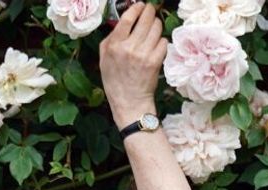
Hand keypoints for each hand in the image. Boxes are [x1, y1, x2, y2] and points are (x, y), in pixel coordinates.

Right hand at [99, 1, 167, 129]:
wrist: (129, 101)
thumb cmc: (115, 80)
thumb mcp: (104, 58)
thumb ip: (111, 38)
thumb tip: (122, 21)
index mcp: (114, 45)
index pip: (127, 18)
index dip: (136, 8)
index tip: (140, 6)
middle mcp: (129, 48)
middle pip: (145, 20)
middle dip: (150, 12)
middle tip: (150, 11)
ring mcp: (144, 55)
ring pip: (156, 29)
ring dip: (156, 25)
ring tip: (154, 28)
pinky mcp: (155, 62)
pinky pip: (163, 42)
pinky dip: (162, 41)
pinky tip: (157, 44)